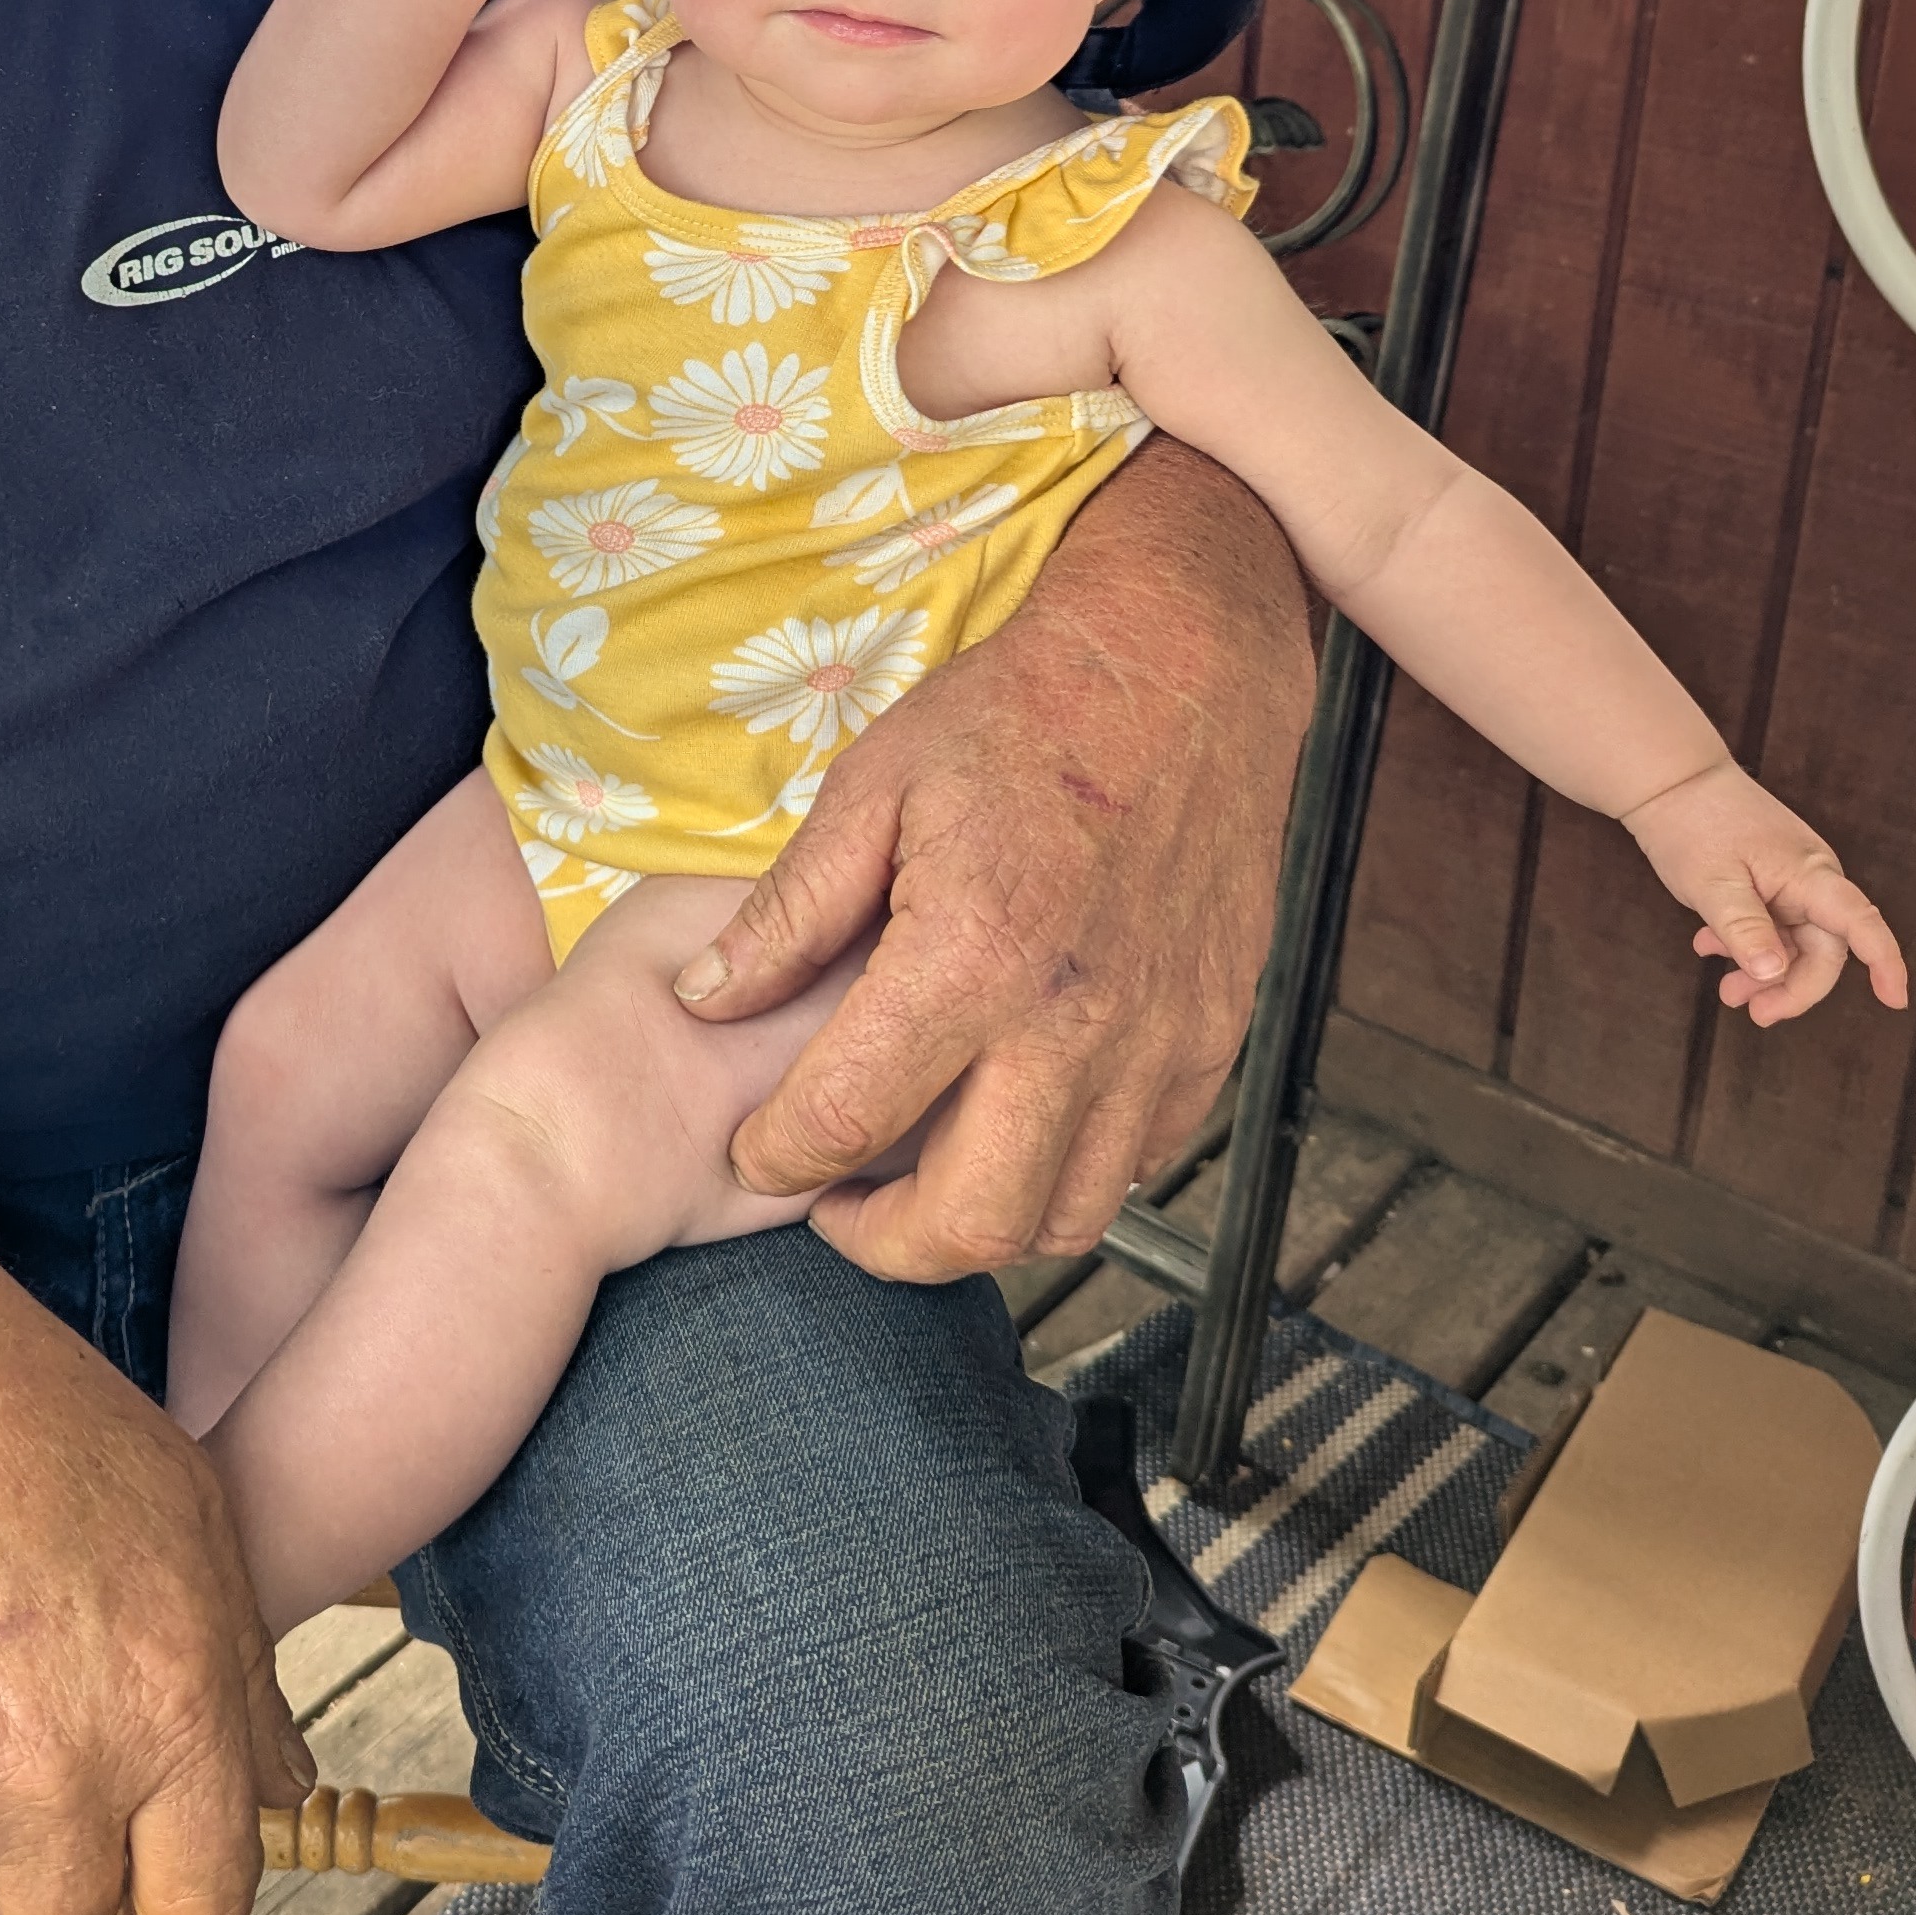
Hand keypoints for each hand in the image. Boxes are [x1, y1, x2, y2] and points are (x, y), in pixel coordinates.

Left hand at [690, 443, 1311, 1274]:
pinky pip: (1139, 1167)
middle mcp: (1074, 1025)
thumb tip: (703, 998)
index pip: (850, 1120)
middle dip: (881, 1246)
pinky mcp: (1212, 1042)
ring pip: (1067, 1218)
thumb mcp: (874, 785)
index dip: (780, 1160)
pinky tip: (1016, 1129)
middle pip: (972, 1222)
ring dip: (981, 1228)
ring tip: (921, 1183)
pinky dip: (1070, 1179)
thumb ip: (789, 910)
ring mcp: (1158, 1044)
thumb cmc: (1019, 712)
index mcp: (973, 957)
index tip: (753, 1156)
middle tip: (834, 1207)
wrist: (1183, 669)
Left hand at [1624, 759, 1909, 1026]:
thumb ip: (1745, 930)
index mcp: (1810, 875)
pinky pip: (1769, 928)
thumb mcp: (1714, 884)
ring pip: (1793, 944)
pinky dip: (1744, 947)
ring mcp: (1788, 883)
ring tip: (1727, 992)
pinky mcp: (1766, 884)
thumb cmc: (1694, 823)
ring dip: (1765, 974)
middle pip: (1822, 949)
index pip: (1860, 923)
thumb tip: (1774, 973)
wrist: (1670, 781)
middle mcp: (1809, 880)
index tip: (1895, 999)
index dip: (1884, 962)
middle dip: (1792, 987)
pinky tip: (1707, 947)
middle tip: (1754, 1012)